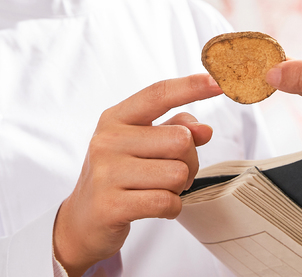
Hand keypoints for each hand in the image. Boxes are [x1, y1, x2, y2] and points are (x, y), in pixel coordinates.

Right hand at [53, 74, 221, 275]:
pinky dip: (171, 208)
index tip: (218, 82)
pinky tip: (155, 206)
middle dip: (190, 161)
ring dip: (179, 188)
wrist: (83, 220)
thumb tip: (204, 130)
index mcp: (116, 118)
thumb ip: (174, 129)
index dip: (191, 86)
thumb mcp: (141, 145)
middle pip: (181, 140)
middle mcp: (108, 141)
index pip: (158, 94)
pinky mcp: (111, 205)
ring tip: (159, 189)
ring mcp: (106, 173)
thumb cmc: (118, 176)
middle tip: (173, 173)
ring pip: (178, 174)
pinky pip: (167, 202)